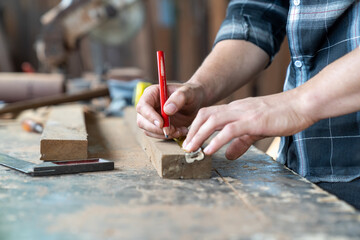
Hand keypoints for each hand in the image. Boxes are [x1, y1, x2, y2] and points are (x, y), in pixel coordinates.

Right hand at [136, 82, 205, 138]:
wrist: (195, 102)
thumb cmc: (191, 93)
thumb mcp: (188, 92)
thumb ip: (179, 98)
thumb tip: (166, 110)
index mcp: (152, 93)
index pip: (142, 106)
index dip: (149, 116)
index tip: (161, 124)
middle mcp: (148, 105)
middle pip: (142, 121)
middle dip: (157, 129)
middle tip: (173, 130)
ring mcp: (151, 117)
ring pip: (149, 130)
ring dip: (164, 134)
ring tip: (180, 130)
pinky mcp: (157, 126)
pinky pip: (157, 135)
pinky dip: (169, 136)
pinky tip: (181, 131)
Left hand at [183, 92, 314, 159]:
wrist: (302, 104)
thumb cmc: (282, 116)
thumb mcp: (256, 130)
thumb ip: (241, 142)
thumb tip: (227, 154)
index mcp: (236, 109)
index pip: (208, 114)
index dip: (196, 126)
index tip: (189, 140)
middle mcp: (236, 108)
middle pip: (205, 115)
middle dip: (192, 131)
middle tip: (185, 146)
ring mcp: (244, 113)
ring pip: (213, 121)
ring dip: (199, 135)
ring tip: (190, 149)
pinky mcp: (253, 121)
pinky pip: (229, 130)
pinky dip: (216, 140)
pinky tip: (210, 150)